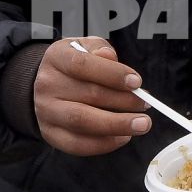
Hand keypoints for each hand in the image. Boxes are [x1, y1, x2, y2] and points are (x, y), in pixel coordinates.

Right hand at [34, 38, 151, 156]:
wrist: (47, 84)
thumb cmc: (74, 65)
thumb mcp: (85, 47)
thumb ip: (100, 50)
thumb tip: (110, 57)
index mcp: (56, 59)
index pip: (83, 65)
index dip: (112, 74)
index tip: (136, 82)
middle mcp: (47, 85)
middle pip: (87, 95)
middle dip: (123, 102)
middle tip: (146, 105)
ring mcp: (46, 112)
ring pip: (82, 122)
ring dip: (116, 125)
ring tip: (141, 124)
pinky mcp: (50, 134)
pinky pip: (77, 144)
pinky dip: (104, 144)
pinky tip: (123, 136)